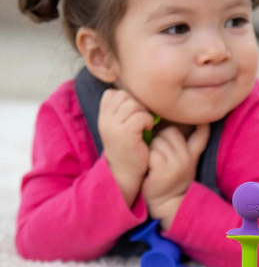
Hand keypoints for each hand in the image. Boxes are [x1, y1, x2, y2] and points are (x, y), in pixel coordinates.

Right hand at [98, 89, 154, 205]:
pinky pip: (140, 116)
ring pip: (133, 104)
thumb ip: (122, 111)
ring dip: (143, 113)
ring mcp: (114, 127)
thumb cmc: (128, 149)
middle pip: (124, 96)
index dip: (126, 100)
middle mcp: (105, 120)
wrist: (125, 173)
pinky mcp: (126, 134)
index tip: (132, 114)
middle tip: (141, 120)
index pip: (113, 93)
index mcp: (103, 116)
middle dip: (137, 105)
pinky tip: (147, 129)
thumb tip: (137, 95)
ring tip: (144, 125)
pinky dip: (148, 120)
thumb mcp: (119, 127)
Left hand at [142, 125, 209, 229]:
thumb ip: (184, 147)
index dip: (202, 123)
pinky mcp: (162, 168)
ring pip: (159, 140)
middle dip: (160, 138)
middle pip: (170, 131)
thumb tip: (172, 126)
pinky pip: (152, 151)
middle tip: (158, 154)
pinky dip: (147, 157)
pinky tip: (150, 168)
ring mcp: (176, 163)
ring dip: (152, 148)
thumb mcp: (184, 164)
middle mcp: (187, 157)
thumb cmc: (170, 181)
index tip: (201, 116)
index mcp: (192, 154)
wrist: (166, 204)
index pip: (201, 134)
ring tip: (154, 163)